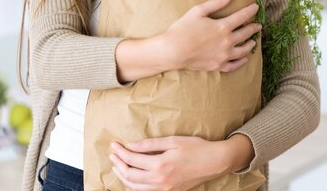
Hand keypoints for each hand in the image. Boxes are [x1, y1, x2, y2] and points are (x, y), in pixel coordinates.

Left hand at [109, 136, 233, 190]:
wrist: (214, 162)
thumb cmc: (195, 148)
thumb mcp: (173, 141)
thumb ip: (150, 144)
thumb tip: (131, 145)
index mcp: (160, 165)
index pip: (132, 160)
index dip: (120, 152)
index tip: (113, 144)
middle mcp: (160, 180)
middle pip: (130, 176)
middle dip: (118, 164)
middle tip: (112, 154)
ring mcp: (164, 189)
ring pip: (135, 187)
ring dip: (123, 177)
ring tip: (117, 166)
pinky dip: (134, 186)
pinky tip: (132, 178)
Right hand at [161, 0, 261, 72]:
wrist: (172, 51)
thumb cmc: (183, 29)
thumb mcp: (198, 11)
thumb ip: (216, 2)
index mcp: (223, 27)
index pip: (242, 17)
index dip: (250, 11)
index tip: (256, 7)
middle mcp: (227, 42)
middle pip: (245, 34)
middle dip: (253, 28)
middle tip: (258, 25)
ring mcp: (224, 56)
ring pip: (243, 50)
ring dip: (250, 44)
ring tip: (253, 41)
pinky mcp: (218, 66)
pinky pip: (234, 65)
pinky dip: (241, 62)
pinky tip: (244, 58)